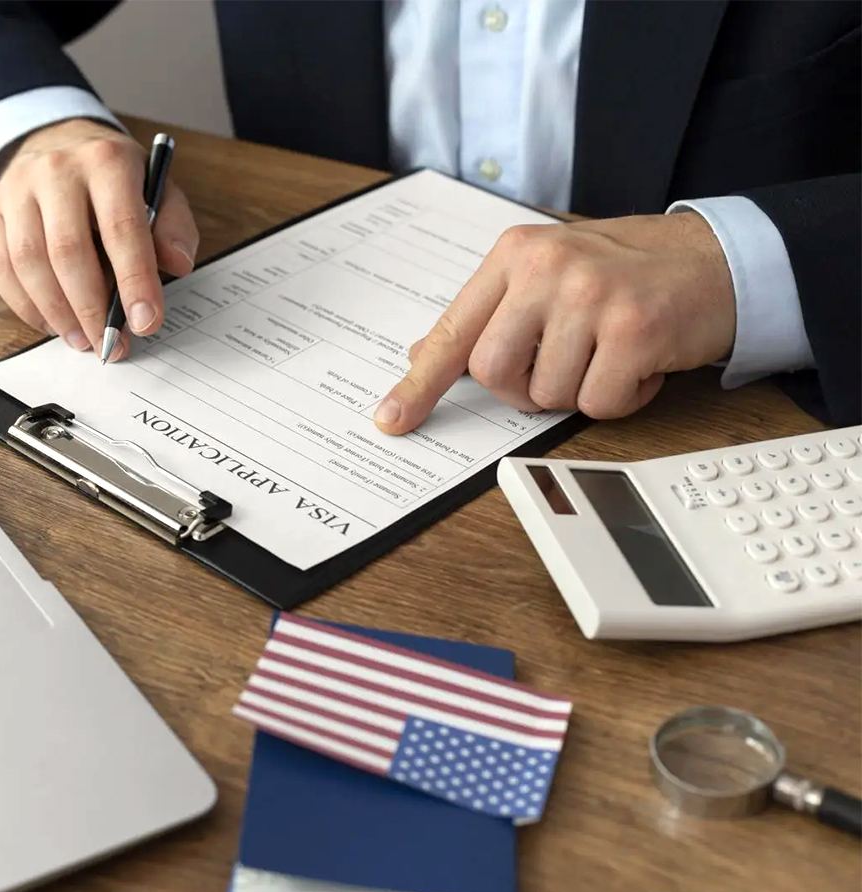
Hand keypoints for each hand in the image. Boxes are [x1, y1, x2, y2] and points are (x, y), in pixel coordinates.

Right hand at [0, 119, 198, 356]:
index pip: (121, 227)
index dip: (135, 280)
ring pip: (29, 262)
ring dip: (58, 313)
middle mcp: (56, 169)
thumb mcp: (159, 189)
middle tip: (112, 345)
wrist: (60, 144)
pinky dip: (26, 306)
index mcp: (106, 161)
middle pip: (68, 251)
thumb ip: (173, 226)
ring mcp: (16, 188)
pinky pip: (1, 268)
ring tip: (83, 340)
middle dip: (92, 309)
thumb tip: (178, 264)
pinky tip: (51, 324)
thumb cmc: (116, 180)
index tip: (146, 323)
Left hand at [373, 213, 735, 432]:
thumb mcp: (547, 276)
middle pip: (492, 371)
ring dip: (579, 391)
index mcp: (515, 255)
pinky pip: (598, 402)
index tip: (392, 420)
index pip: (453, 331)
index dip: (420, 384)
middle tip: (563, 366)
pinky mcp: (634, 328)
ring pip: (546, 394)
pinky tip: (640, 362)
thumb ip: (490, 314)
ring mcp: (591, 295)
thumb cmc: (626, 273)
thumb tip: (425, 354)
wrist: (716, 258)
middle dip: (522, 389)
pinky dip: (621, 398)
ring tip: (610, 352)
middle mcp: (546, 267)